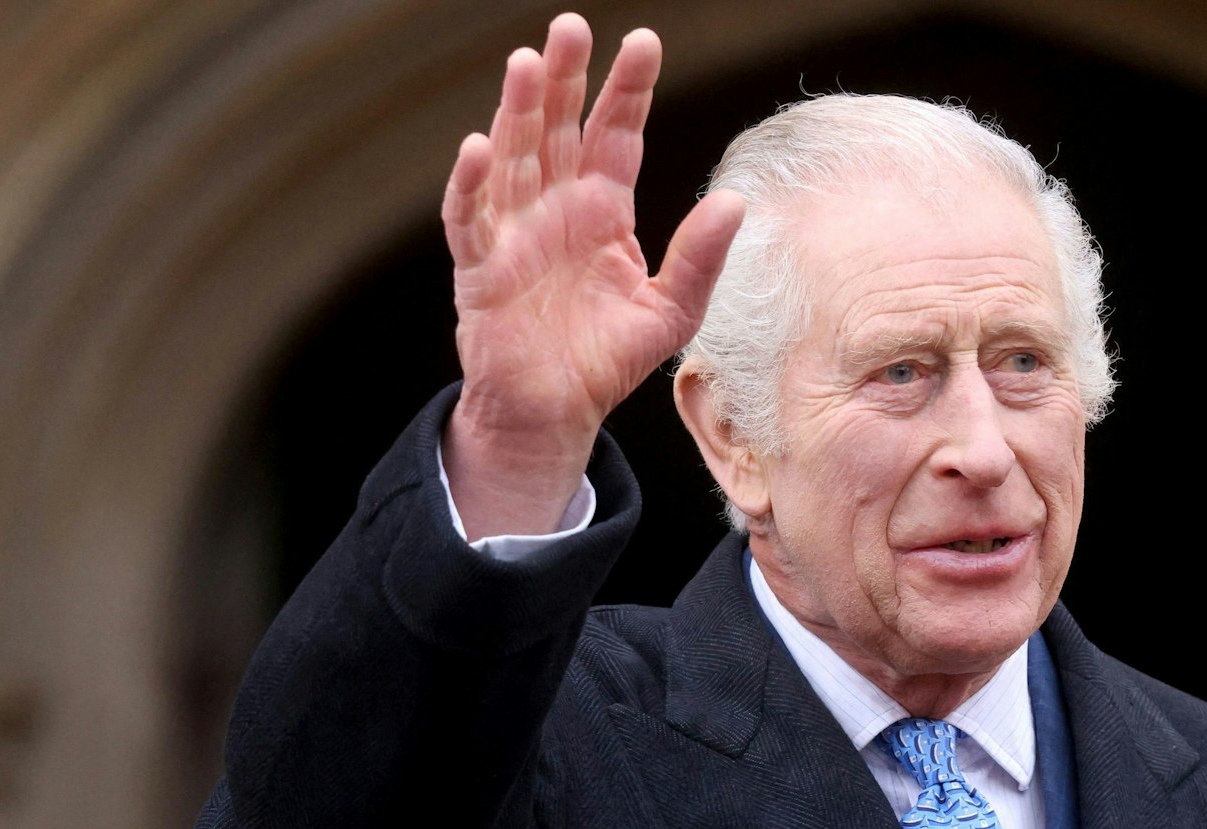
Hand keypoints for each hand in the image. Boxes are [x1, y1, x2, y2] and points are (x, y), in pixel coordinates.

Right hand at [440, 14, 743, 538]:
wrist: (556, 412)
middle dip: (564, 78)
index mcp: (603, 210)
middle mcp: (556, 208)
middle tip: (571, 26)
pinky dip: (470, 186)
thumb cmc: (608, 358)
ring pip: (512, 158)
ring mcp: (514, 232)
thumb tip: (736, 202)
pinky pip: (470, 219)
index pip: (615, 135)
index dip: (627, 90)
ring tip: (526, 63)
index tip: (644, 42)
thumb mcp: (671, 310)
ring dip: (515, 112)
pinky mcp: (481, 269)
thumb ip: (700, 258)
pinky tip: (477, 148)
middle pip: (557, 128)